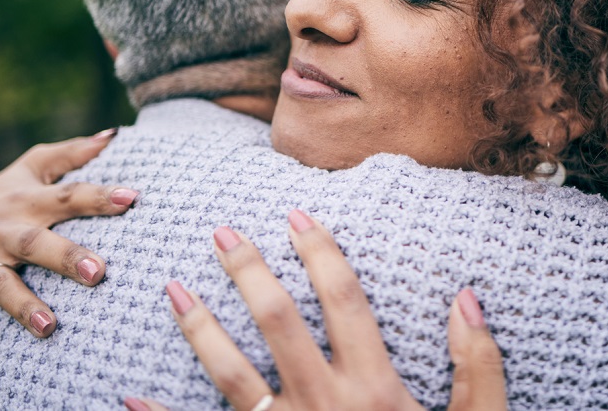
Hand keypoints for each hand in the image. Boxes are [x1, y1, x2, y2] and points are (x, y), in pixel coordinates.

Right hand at [0, 129, 138, 398]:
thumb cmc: (8, 190)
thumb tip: (115, 134)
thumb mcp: (35, 166)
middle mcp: (6, 231)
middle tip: (98, 272)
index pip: (69, 195)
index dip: (99, 196)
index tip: (132, 197)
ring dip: (23, 307)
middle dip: (65, 257)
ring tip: (48, 326)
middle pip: (36, 243)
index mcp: (29, 201)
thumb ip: (74, 153)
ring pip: (2, 286)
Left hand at [125, 209, 506, 410]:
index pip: (344, 302)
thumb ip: (478, 366)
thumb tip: (466, 297)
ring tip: (173, 288)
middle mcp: (324, 404)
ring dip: (199, 327)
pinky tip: (129, 396)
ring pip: (232, 373)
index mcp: (375, 390)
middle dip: (249, 271)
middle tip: (222, 232)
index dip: (322, 253)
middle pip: (279, 322)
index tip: (299, 215)